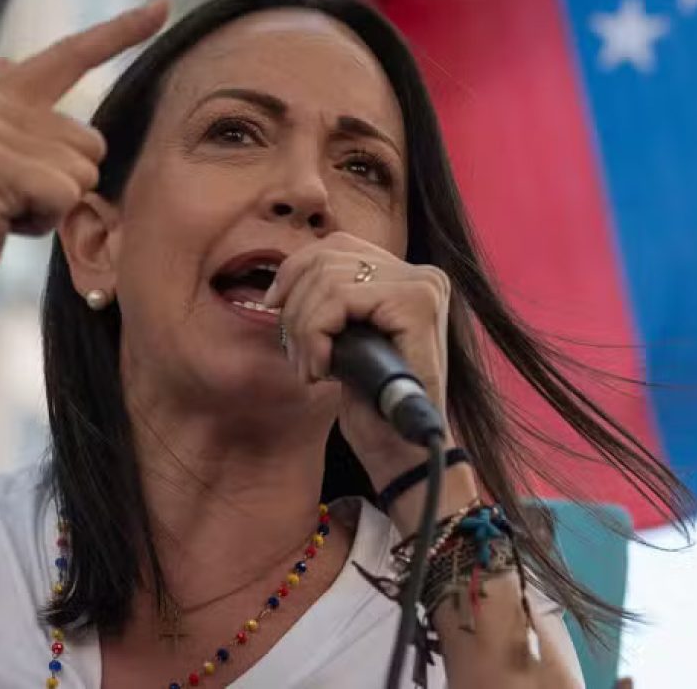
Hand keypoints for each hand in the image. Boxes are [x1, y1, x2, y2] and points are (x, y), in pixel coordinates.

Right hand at [0, 0, 168, 338]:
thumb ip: (11, 112)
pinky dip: (43, 225)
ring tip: (3, 214)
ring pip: (83, 175)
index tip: (163, 6)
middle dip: (66, 186)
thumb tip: (8, 61)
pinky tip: (1, 227)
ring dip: (53, 208)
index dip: (121, 31)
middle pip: (93, 144)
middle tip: (11, 202)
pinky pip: (64, 198)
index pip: (72, 54)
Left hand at [263, 232, 455, 488]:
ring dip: (304, 329)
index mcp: (408, 276)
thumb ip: (331, 300)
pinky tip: (323, 370)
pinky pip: (338, 300)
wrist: (404, 451)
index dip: (294, 271)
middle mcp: (423, 274)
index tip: (272, 305)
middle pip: (327, 258)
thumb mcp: (345, 338)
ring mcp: (423, 286)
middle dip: (296, 308)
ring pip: (327, 279)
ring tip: (311, 369)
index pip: (336, 245)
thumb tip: (283, 277)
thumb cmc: (373, 402)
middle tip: (298, 357)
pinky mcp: (416, 304)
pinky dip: (316, 335)